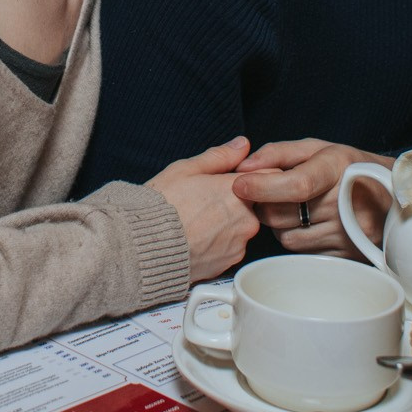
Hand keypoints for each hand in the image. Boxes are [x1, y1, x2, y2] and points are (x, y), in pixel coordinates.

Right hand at [147, 136, 260, 281]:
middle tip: (207, 202)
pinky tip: (197, 239)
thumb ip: (220, 157)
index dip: (253, 176)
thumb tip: (241, 145)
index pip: (268, 177)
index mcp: (237, 191)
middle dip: (238, 202)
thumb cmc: (161, 206)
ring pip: (242, 228)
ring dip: (228, 224)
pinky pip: (231, 249)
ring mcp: (238, 245)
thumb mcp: (186, 170)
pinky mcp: (228, 265)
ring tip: (198, 222)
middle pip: (255, 205)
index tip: (236, 178)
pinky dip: (219, 244)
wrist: (143, 247)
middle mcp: (245, 220)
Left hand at [232, 139, 392, 257]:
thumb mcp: (320, 149)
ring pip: (287, 237)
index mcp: (338, 169)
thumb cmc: (352, 169)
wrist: (395, 200)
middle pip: (282, 214)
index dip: (263, 186)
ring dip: (280, 225)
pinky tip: (310, 225)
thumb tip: (244, 166)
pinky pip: (302, 253)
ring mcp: (347, 234)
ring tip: (297, 209)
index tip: (239, 184)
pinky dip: (298, 239)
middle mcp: (345, 203)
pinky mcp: (345, 256)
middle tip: (272, 195)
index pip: (296, 184)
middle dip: (265, 205)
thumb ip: (278, 153)